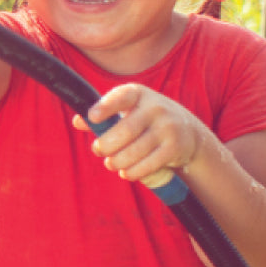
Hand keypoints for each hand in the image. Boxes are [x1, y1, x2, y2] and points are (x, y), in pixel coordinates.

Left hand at [74, 84, 203, 182]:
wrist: (187, 131)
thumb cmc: (145, 119)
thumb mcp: (127, 109)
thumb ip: (103, 114)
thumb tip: (77, 121)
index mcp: (138, 94)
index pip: (121, 97)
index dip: (106, 107)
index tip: (92, 117)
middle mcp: (155, 108)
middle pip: (125, 131)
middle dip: (106, 145)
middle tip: (98, 150)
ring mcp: (167, 128)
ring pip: (135, 151)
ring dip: (117, 162)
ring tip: (111, 163)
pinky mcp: (174, 148)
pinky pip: (148, 165)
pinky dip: (132, 172)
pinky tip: (125, 172)